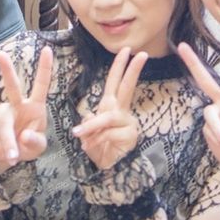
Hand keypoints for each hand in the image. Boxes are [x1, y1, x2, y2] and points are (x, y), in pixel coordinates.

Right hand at [0, 45, 53, 168]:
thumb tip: (24, 136)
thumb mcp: (38, 148)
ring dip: (7, 143)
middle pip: (12, 86)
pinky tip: (5, 152)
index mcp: (35, 106)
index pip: (41, 85)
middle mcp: (18, 104)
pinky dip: (0, 147)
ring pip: (3, 125)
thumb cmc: (29, 145)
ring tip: (12, 157)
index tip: (46, 49)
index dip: (44, 68)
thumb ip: (35, 142)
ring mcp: (3, 111)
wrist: (11, 156)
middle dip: (6, 70)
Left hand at [71, 47, 147, 169]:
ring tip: (79, 134)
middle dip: (132, 70)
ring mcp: (127, 122)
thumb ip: (89, 122)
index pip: (115, 82)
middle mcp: (120, 111)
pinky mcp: (130, 135)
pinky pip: (109, 134)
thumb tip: (89, 116)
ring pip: (107, 117)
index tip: (126, 50)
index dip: (119, 66)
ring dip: (92, 126)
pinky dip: (96, 140)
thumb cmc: (99, 149)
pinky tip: (93, 147)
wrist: (109, 170)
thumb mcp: (88, 133)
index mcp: (110, 106)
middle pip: (126, 87)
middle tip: (140, 54)